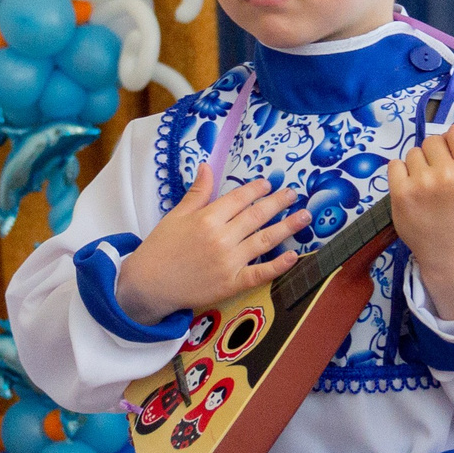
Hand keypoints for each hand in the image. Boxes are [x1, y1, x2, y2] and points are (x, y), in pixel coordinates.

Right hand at [115, 173, 310, 325]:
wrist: (148, 286)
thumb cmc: (161, 248)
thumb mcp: (176, 215)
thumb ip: (197, 192)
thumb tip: (207, 166)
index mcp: (207, 218)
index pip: (238, 199)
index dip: (256, 189)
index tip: (268, 183)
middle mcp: (221, 238)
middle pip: (256, 216)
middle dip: (278, 203)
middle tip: (293, 194)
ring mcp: (229, 262)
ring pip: (264, 241)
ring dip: (287, 227)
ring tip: (305, 217)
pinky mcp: (231, 284)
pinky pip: (260, 273)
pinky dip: (278, 265)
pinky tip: (294, 255)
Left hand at [388, 123, 453, 316]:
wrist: (450, 253)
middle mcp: (447, 175)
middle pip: (433, 140)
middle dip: (435, 154)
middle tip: (440, 175)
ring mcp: (421, 185)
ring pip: (413, 152)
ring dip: (418, 165)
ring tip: (427, 187)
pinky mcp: (400, 194)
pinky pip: (394, 165)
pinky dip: (401, 174)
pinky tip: (412, 189)